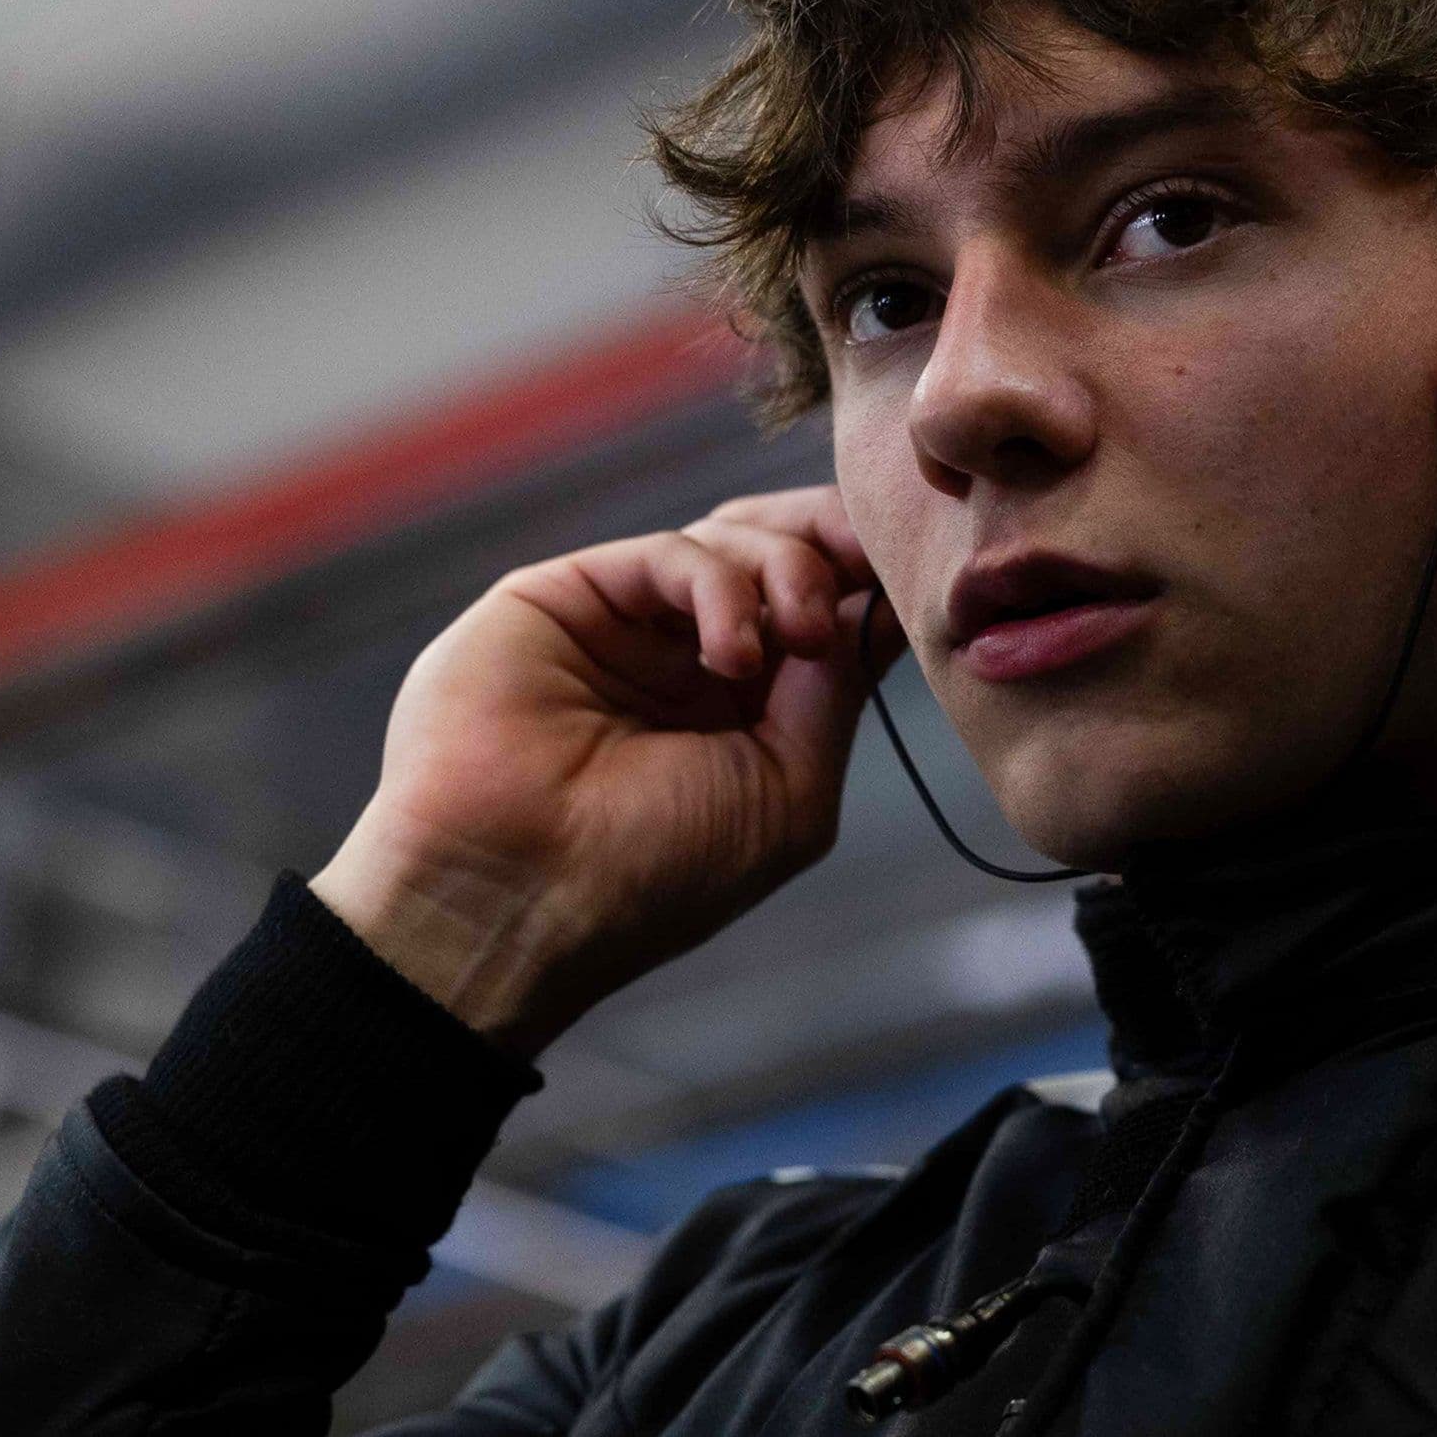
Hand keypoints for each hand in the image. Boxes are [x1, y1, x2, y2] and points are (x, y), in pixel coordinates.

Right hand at [311, 486, 906, 1054]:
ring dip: (791, 570)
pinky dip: (723, 586)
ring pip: (734, 539)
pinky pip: (673, 553)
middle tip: (874, 559)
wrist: (517, 896)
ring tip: (799, 636)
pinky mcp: (570, 594)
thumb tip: (882, 604)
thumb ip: (833, 689)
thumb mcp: (785, 788)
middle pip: (782, 554)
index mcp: (745, 712)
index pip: (826, 614)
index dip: (872, 585)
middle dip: (840, 546)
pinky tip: (735, 655)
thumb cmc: (653, 874)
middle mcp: (687, 658)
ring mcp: (630, 624)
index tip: (919, 579)